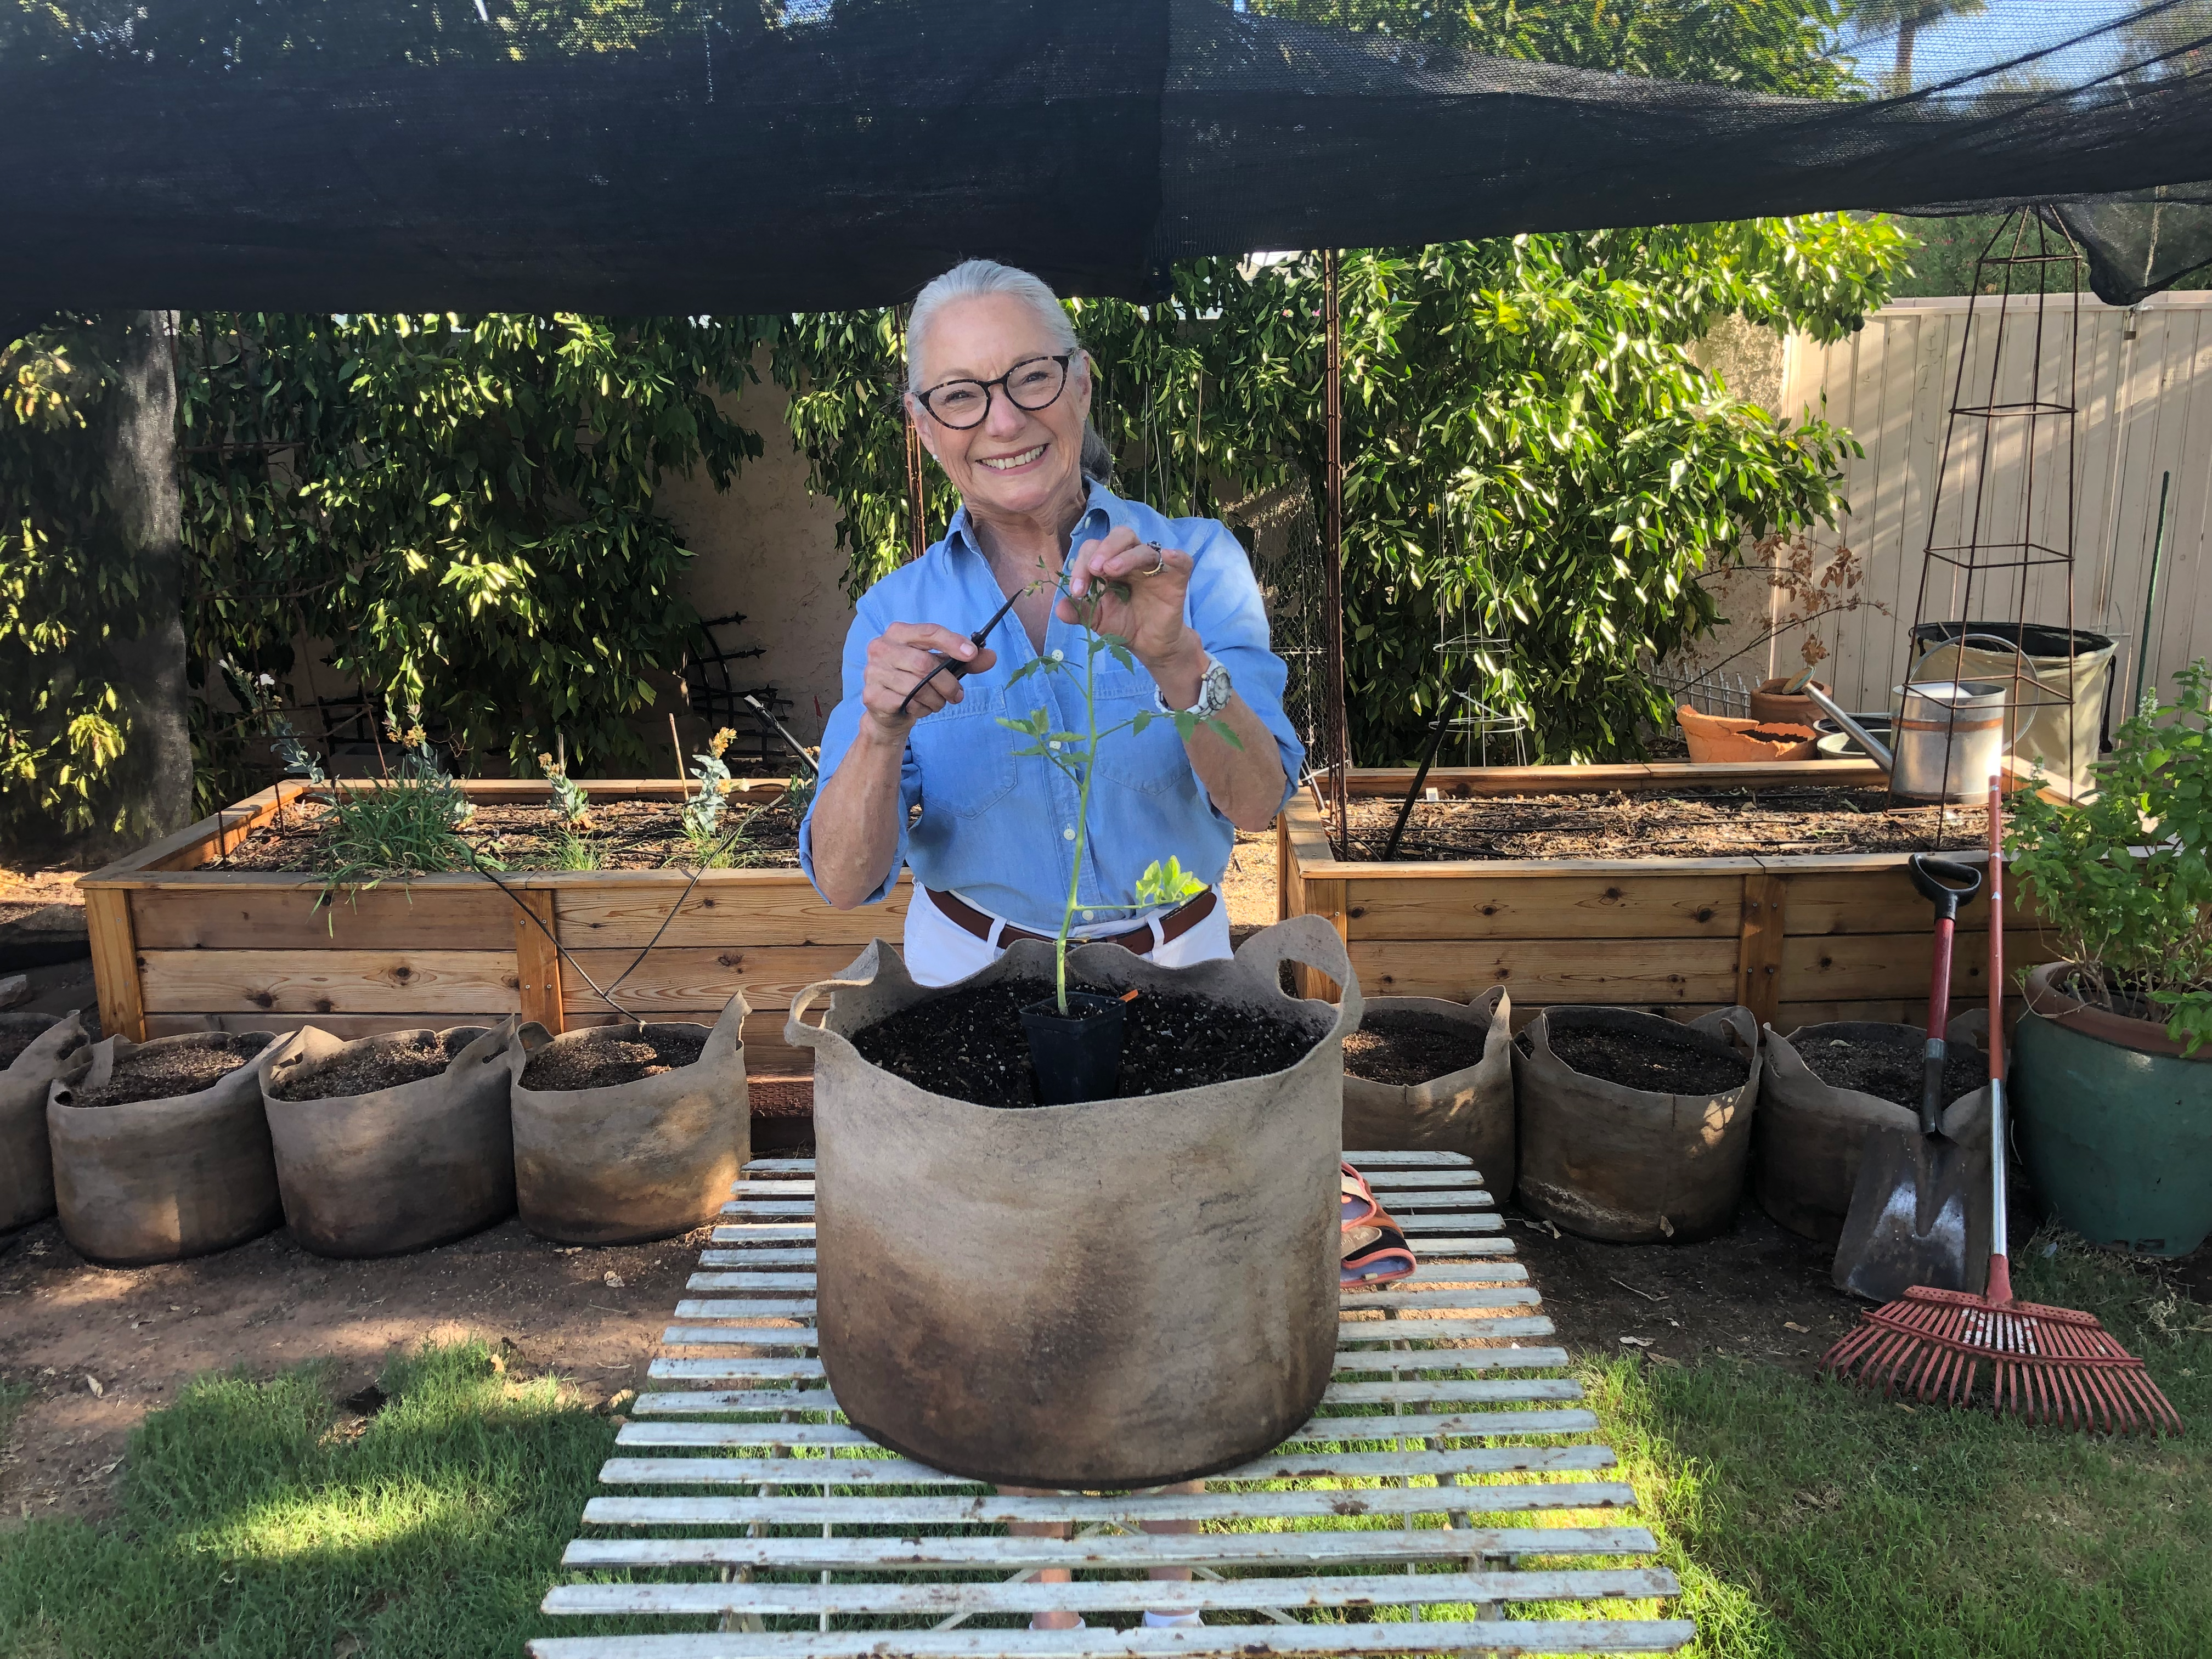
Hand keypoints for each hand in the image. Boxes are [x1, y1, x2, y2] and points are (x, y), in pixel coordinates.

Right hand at [859, 623, 997, 737]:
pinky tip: (922, 708)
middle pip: (924, 664)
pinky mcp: (873, 695)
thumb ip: (966, 660)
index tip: (972, 654)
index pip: (929, 631)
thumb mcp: (942, 666)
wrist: (889, 710)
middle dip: (948, 683)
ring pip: (917, 687)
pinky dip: (922, 709)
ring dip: (936, 699)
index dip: (952, 642)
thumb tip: (991, 656)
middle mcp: (881, 647)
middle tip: (957, 695)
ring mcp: (874, 672)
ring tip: (938, 702)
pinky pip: (907, 703)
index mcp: (898, 632)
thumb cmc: (916, 680)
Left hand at [1059, 526, 1201, 683]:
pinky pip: (1181, 561)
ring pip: (1144, 548)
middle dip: (1105, 548)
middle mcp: (1132, 559)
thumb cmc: (1123, 625)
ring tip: (1111, 571)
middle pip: (1121, 536)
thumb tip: (1059, 608)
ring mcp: (1155, 567)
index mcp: (1110, 563)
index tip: (1077, 591)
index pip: (1095, 550)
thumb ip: (1079, 612)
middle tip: (1095, 569)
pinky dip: (1175, 557)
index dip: (1082, 565)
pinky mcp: (1176, 578)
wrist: (1149, 645)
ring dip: (1126, 556)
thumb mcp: (1096, 620)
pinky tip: (1167, 557)